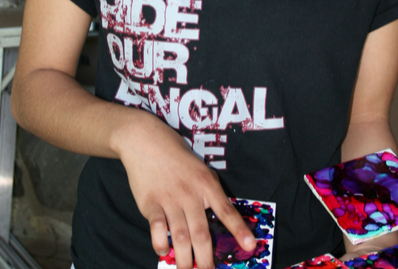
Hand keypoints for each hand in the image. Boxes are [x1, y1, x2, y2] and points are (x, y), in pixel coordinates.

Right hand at [116, 113, 255, 268]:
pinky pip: (157, 227)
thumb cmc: (178, 158)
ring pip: (180, 235)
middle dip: (206, 258)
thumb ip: (208, 195)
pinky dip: (160, 242)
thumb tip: (218, 221)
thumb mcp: (201, 171)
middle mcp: (191, 194)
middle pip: (201, 232)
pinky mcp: (150, 202)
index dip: (239, 230)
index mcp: (208, 185)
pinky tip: (163, 252)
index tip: (250, 246)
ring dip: (184, 258)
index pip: (227, 211)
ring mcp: (170, 199)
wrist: (147, 141)